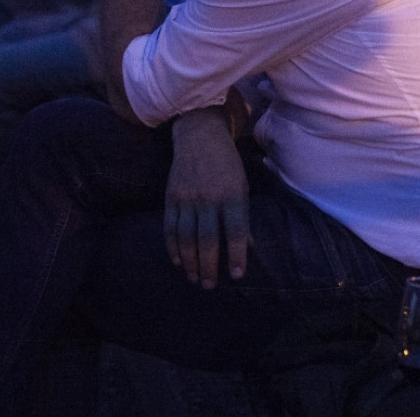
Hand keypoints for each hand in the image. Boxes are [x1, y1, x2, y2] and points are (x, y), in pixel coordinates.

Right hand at [165, 108, 250, 288]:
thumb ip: (243, 217)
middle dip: (209, 266)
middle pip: (207, 239)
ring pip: (186, 237)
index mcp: (232, 195)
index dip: (237, 255)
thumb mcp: (242, 186)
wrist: (199, 135)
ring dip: (189, 262)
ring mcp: (187, 198)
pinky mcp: (171, 197)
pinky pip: (170, 227)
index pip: (236, 231)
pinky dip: (172, 246)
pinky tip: (177, 260)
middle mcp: (209, 198)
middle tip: (209, 285)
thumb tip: (249, 248)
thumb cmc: (227, 164)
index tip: (237, 275)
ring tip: (193, 278)